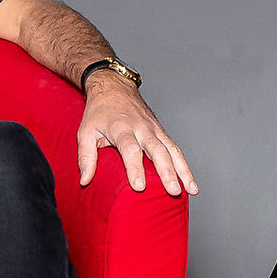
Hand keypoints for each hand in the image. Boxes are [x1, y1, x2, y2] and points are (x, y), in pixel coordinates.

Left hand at [76, 74, 198, 197]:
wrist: (114, 87)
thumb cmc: (99, 112)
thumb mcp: (85, 132)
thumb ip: (85, 157)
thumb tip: (84, 181)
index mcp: (122, 128)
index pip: (130, 149)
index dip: (135, 167)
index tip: (139, 186)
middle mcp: (142, 128)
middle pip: (157, 150)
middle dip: (167, 171)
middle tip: (172, 191)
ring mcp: (154, 129)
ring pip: (172, 150)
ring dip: (183, 170)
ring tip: (191, 190)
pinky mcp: (161, 132)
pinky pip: (175, 149)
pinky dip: (184, 165)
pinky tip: (190, 182)